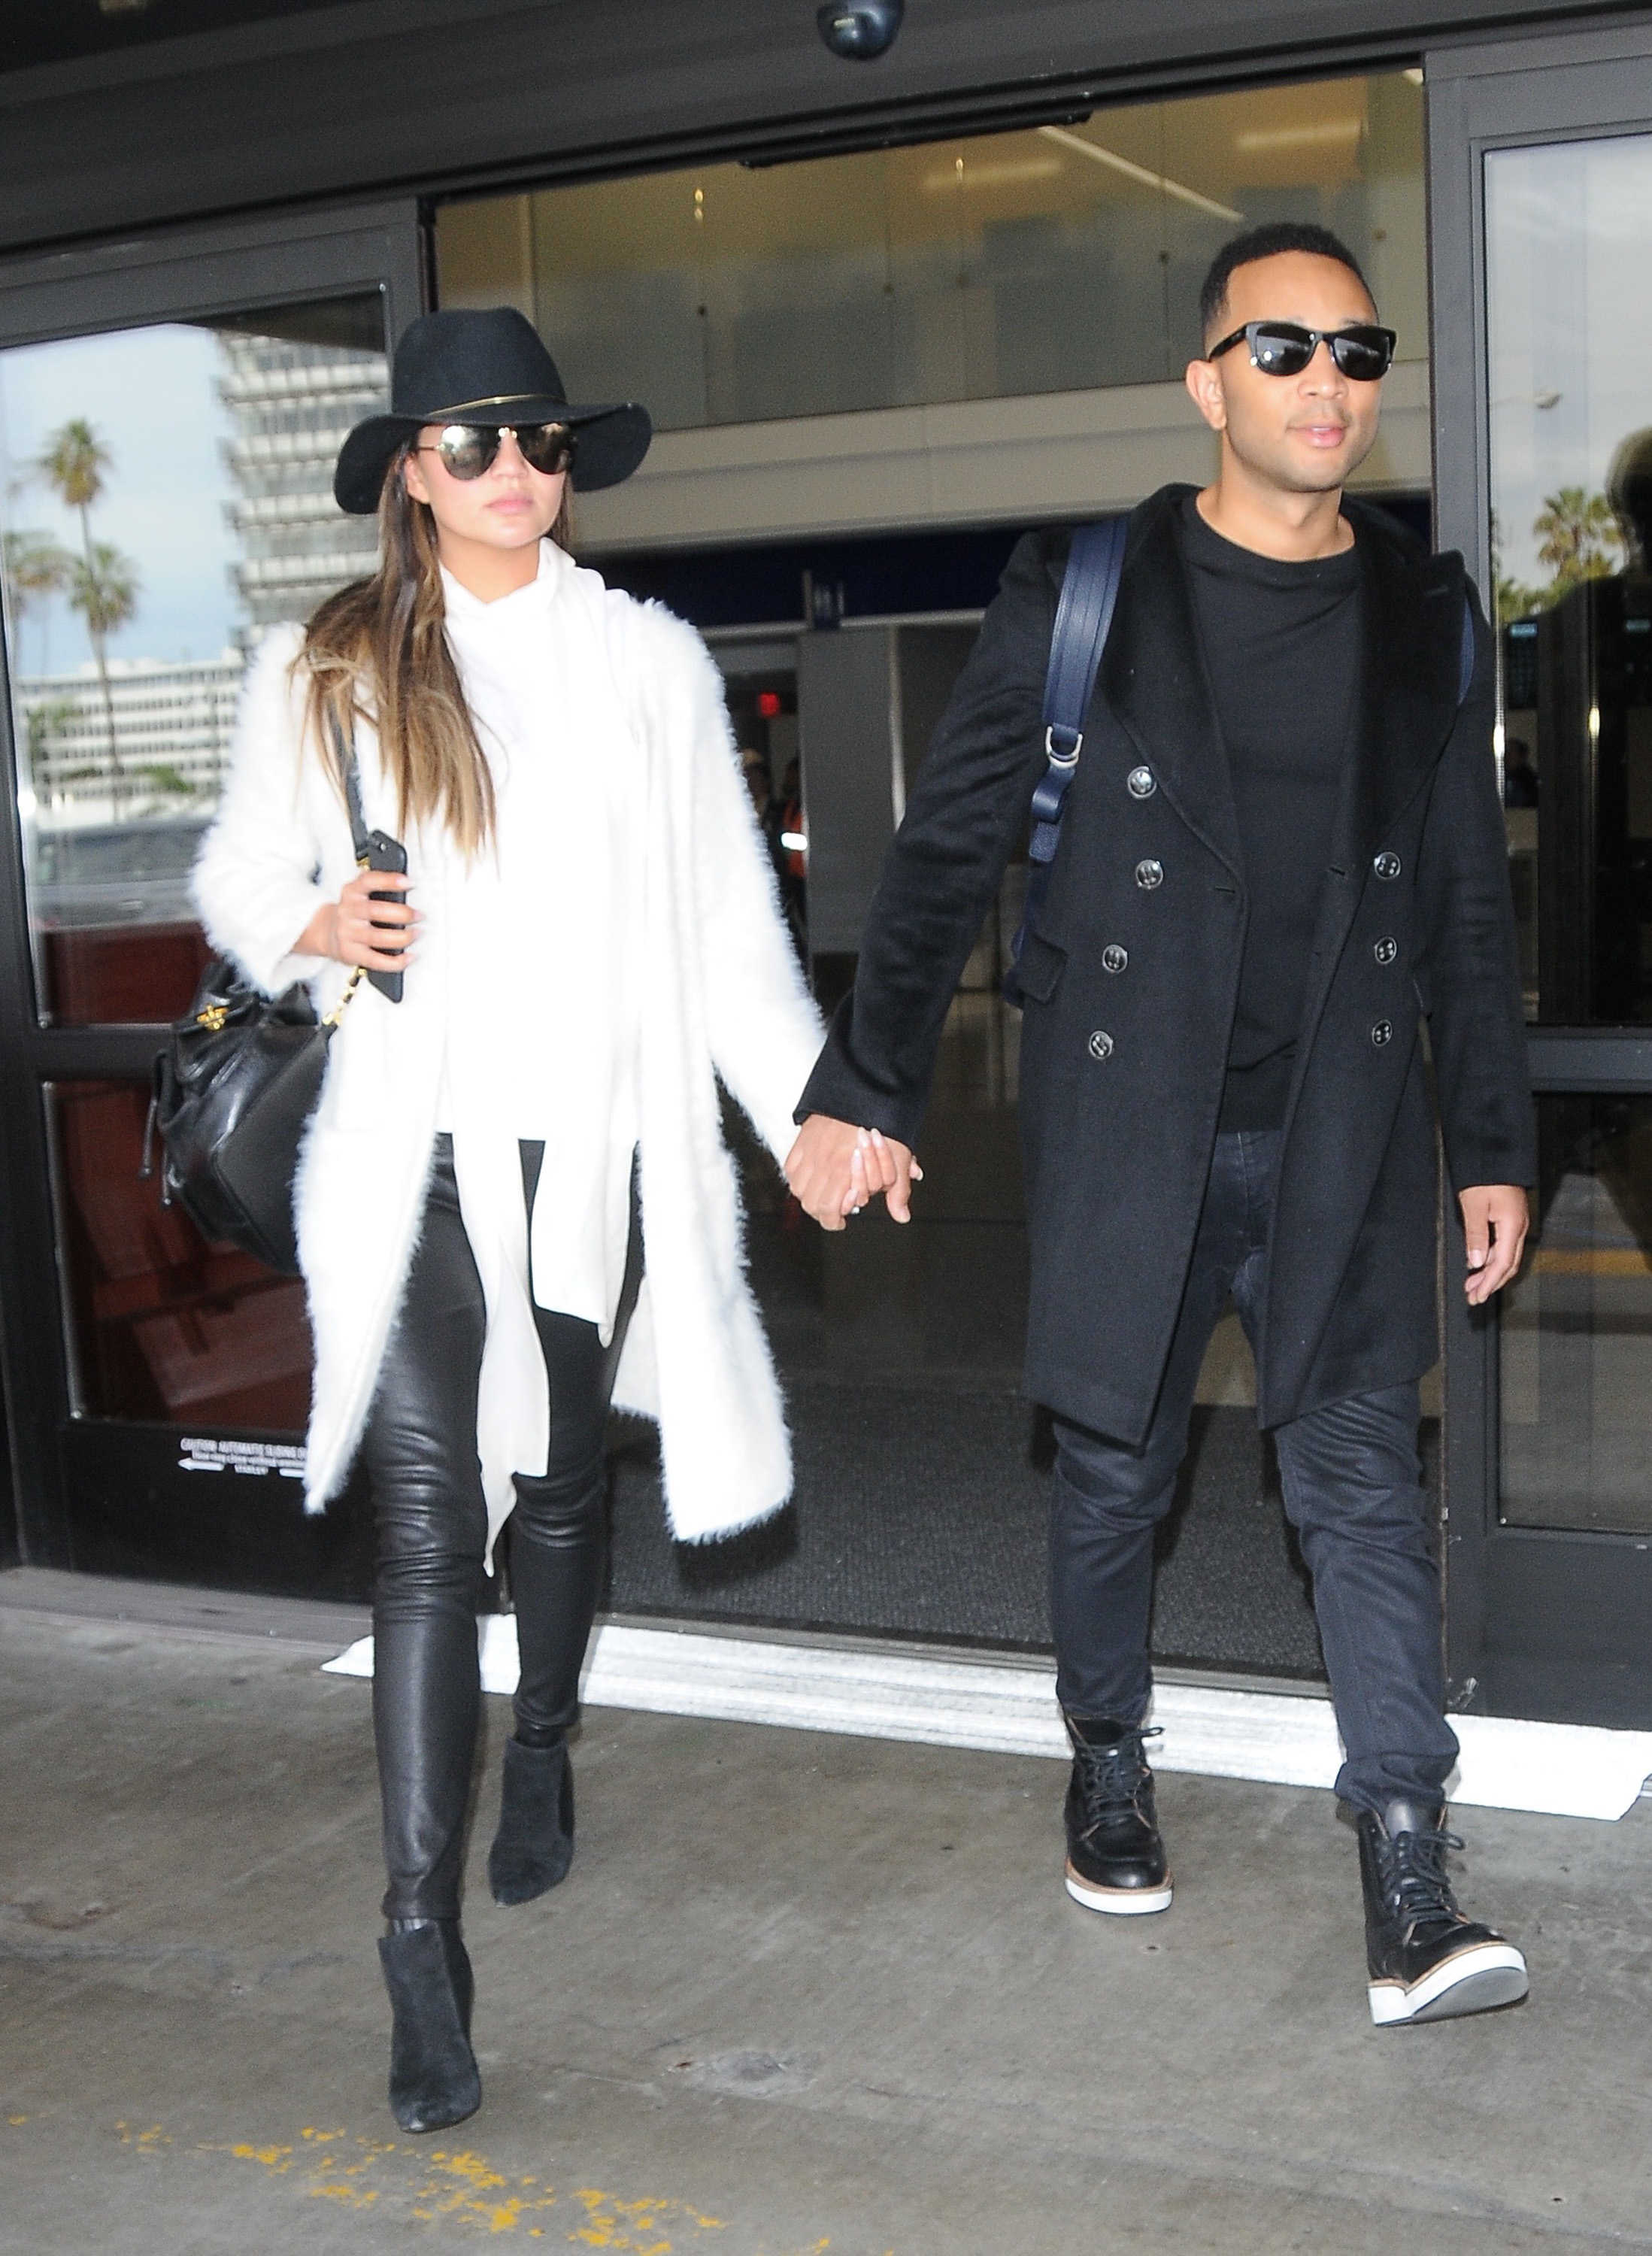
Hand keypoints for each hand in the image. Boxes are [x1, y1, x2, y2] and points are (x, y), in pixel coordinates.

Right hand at [294, 868, 417, 972]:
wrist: (325, 932)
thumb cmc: (353, 913)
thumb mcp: (359, 894)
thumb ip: (379, 889)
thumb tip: (410, 890)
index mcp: (351, 892)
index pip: (368, 881)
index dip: (389, 880)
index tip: (409, 882)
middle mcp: (347, 911)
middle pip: (375, 911)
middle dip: (402, 913)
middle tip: (420, 915)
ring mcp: (347, 933)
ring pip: (377, 937)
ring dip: (402, 937)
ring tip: (417, 933)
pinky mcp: (350, 953)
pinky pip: (375, 960)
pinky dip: (396, 961)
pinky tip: (409, 957)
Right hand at [784, 1114, 921, 1231]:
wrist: (866, 1090)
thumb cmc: (883, 1123)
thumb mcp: (898, 1159)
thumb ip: (898, 1191)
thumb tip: (902, 1216)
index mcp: (845, 1171)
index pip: (828, 1211)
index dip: (833, 1221)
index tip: (840, 1220)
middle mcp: (823, 1164)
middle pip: (811, 1204)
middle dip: (822, 1211)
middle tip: (834, 1209)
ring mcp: (810, 1153)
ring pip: (798, 1189)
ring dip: (810, 1195)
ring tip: (824, 1193)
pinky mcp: (802, 1141)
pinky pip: (791, 1169)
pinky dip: (799, 1177)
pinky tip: (812, 1176)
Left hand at [1459, 1184, 1528, 1305]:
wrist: (1496, 1156)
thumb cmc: (1484, 1178)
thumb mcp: (1474, 1206)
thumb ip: (1476, 1235)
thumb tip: (1476, 1263)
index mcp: (1513, 1226)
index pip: (1502, 1264)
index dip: (1490, 1283)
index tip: (1477, 1296)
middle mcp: (1519, 1228)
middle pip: (1508, 1265)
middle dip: (1491, 1283)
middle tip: (1473, 1297)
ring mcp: (1517, 1224)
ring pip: (1506, 1257)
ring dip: (1489, 1273)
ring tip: (1472, 1285)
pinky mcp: (1512, 1220)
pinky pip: (1504, 1246)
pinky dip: (1490, 1259)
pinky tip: (1477, 1264)